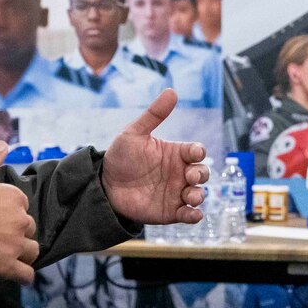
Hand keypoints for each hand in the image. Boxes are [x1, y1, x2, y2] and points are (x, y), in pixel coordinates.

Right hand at [0, 143, 37, 283]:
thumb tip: (5, 145)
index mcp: (12, 197)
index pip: (20, 205)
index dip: (7, 211)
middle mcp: (19, 220)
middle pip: (27, 227)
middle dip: (16, 232)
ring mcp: (14, 245)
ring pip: (32, 251)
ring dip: (23, 253)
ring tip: (7, 255)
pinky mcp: (6, 267)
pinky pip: (25, 274)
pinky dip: (23, 275)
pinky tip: (17, 274)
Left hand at [102, 90, 208, 223]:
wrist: (104, 185)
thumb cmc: (120, 157)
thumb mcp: (134, 133)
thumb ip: (153, 115)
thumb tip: (172, 91)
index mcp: (175, 153)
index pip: (196, 151)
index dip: (198, 152)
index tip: (193, 153)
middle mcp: (179, 173)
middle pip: (203, 172)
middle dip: (202, 174)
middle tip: (189, 176)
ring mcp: (176, 193)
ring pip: (198, 194)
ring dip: (199, 195)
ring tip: (189, 195)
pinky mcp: (170, 212)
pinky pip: (189, 215)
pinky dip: (195, 215)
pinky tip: (192, 213)